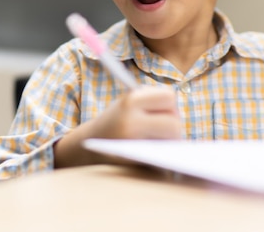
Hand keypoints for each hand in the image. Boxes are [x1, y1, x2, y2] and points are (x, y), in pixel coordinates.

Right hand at [54, 86, 180, 167]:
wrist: (85, 148)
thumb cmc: (115, 121)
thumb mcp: (128, 102)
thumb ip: (152, 101)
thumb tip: (178, 114)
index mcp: (130, 101)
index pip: (169, 97)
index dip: (168, 104)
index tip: (161, 110)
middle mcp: (131, 123)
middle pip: (174, 123)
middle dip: (173, 125)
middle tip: (162, 129)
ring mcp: (133, 146)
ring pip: (172, 142)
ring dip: (169, 141)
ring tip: (154, 140)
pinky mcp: (136, 166)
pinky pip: (163, 158)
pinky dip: (162, 155)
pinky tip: (152, 153)